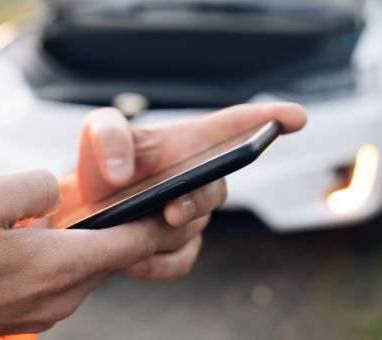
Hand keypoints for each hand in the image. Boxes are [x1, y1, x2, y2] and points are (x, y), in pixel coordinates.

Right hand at [0, 170, 222, 338]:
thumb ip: (36, 186)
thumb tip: (56, 191)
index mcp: (61, 264)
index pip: (136, 242)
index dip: (161, 218)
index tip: (179, 200)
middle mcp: (62, 296)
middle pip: (115, 256)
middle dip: (126, 226)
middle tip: (127, 196)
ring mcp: (45, 312)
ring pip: (88, 269)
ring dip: (91, 242)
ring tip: (74, 214)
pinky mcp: (27, 318)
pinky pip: (63, 282)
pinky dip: (65, 258)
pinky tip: (39, 240)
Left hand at [55, 102, 306, 280]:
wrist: (84, 209)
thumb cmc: (101, 162)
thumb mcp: (99, 133)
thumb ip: (110, 136)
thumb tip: (123, 172)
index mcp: (191, 141)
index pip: (238, 125)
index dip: (269, 119)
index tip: (297, 117)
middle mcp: (201, 176)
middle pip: (217, 188)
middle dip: (197, 200)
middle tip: (171, 211)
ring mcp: (194, 214)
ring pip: (195, 227)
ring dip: (165, 232)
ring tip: (130, 231)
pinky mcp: (181, 247)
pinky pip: (183, 260)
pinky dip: (159, 263)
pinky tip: (134, 261)